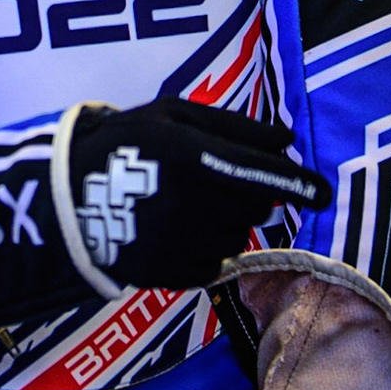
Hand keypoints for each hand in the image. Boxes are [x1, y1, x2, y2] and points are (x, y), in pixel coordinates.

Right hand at [68, 98, 330, 289]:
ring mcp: (181, 242)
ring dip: (227, 222)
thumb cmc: (124, 144)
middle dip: (248, 195)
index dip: (298, 184)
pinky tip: (175, 230)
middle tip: (214, 182)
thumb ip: (231, 126)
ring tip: (188, 206)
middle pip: (255, 207)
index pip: (262, 174)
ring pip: (238, 237)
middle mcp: (190, 202)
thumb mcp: (170, 116)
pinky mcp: (172, 274)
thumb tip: (286, 140)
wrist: (68, 197)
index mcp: (191, 156)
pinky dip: (205, 248)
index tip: (322, 192)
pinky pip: (215, 263)